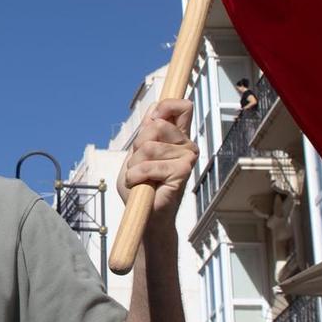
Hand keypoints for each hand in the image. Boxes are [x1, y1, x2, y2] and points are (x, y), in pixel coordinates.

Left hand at [120, 99, 197, 215]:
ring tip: (140, 177)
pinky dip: (136, 176)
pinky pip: (148, 166)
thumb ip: (147, 130)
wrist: (145, 215)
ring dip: (134, 165)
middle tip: (140, 164)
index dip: (165, 106)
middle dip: (137, 146)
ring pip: (148, 146)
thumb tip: (155, 109)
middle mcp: (186, 144)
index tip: (152, 120)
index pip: (181, 107)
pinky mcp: (183, 172)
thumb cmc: (141, 185)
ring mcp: (187, 157)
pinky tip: (141, 185)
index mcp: (177, 136)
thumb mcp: (137, 152)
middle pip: (155, 125)